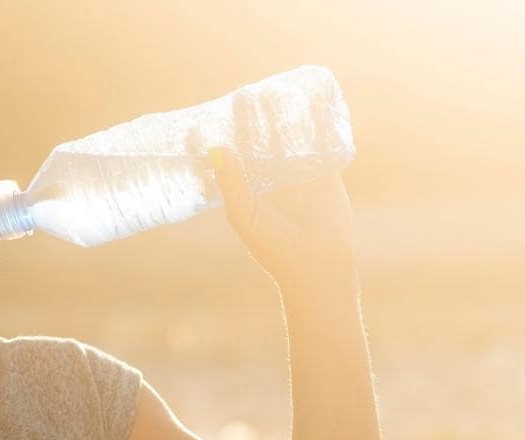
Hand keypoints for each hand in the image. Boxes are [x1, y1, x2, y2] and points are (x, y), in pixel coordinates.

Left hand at [192, 89, 357, 289]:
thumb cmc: (275, 247)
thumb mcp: (245, 215)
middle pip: (260, 142)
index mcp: (248, 190)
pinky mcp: (324, 173)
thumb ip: (231, 182)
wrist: (318, 265)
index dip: (217, 141)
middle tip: (244, 94)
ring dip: (282, 115)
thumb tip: (216, 148)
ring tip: (275, 90)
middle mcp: (271, 180)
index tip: (201, 122)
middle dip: (252, 119)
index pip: (229, 159)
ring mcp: (298, 175)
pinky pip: (320, 143)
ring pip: (289, 138)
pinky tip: (313, 99)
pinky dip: (318, 122)